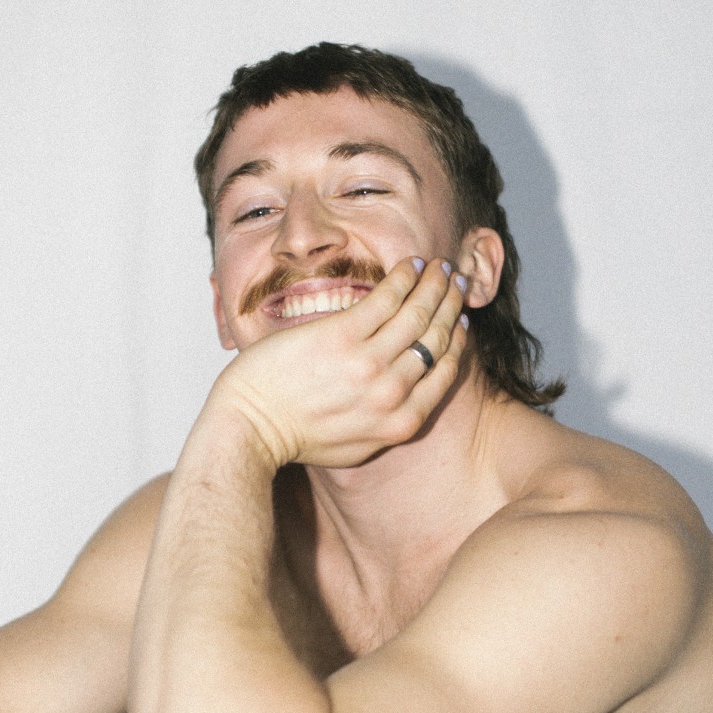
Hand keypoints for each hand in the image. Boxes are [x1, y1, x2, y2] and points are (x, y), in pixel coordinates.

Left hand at [216, 258, 469, 468]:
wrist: (253, 426)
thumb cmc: (298, 436)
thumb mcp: (357, 446)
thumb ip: (388, 421)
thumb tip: (408, 393)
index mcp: (401, 423)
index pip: (444, 371)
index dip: (456, 339)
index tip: (459, 320)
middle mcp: (392, 393)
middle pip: (436, 338)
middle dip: (451, 304)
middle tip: (456, 282)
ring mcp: (368, 364)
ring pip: (417, 313)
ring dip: (433, 284)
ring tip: (438, 268)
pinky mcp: (341, 336)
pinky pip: (386, 299)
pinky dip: (404, 277)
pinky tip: (411, 265)